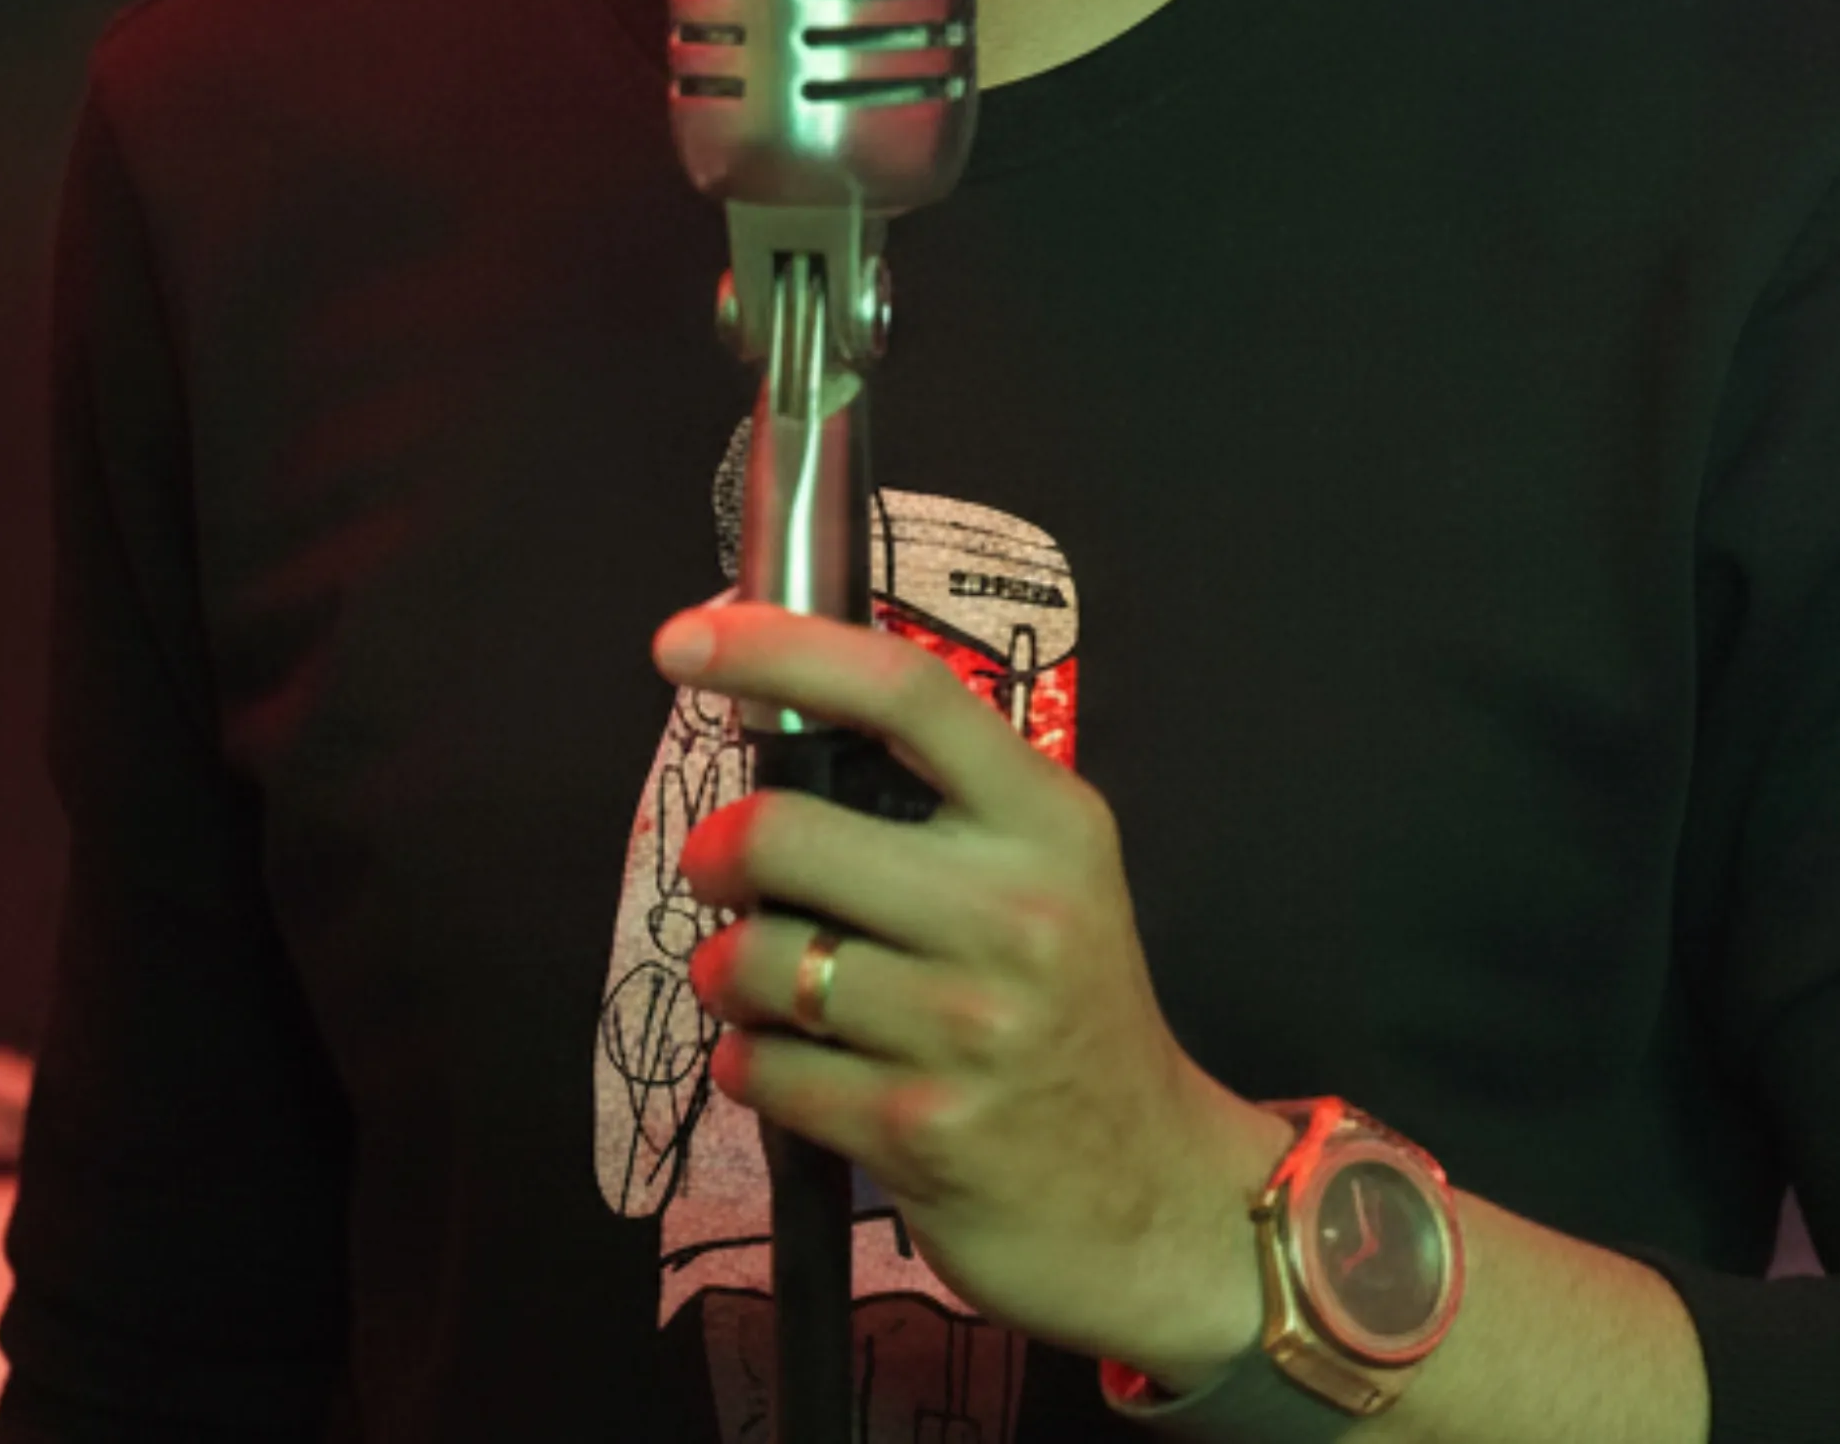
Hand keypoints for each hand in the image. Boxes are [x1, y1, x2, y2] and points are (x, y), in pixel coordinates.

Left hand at [657, 598, 1288, 1384]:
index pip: (902, 690)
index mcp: (1045, 820)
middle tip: (723, 876)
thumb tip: (772, 708)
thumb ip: (933, 794)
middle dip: (718, 855)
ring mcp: (969, 1026)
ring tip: (769, 988)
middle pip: (785, 831)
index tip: (684, 640)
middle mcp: (1014, 912)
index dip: (778, 649)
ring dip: (728, 973)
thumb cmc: (1068, 1011)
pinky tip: (793, 1067)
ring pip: (755, 957)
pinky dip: (750, 1064)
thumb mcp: (1045, 872)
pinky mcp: (920, 1128)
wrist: (1155, 1200)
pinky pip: (762, 1067)